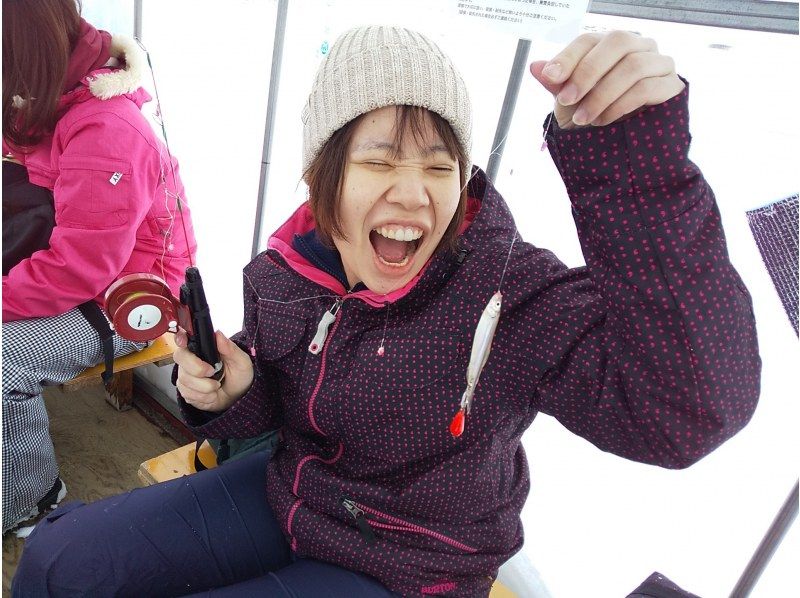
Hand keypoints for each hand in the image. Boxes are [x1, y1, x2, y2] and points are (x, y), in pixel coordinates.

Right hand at [174, 329, 253, 411]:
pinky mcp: (185, 391)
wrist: (237, 396)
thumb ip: (230, 348)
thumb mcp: (241, 361)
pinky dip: (203, 397)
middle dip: (197, 368)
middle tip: (212, 372)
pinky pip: (187, 394)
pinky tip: (211, 394)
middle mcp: (191, 359)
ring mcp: (186, 375)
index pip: (183, 337)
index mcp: (203, 347)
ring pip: (184, 379)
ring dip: (205, 387)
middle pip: (180, 357)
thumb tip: (218, 334)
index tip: (184, 342)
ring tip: (217, 385)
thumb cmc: (238, 375)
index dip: (180, 338)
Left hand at [529, 31, 684, 129]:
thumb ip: (556, 83)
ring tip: (585, 118)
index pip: (589, 40)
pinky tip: (604, 120)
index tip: (551, 77)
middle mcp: (638, 46)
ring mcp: (659, 63)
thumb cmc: (594, 116)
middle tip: (567, 100)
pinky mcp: (671, 85)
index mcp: (609, 45)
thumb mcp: (569, 102)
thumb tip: (536, 67)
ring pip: (634, 65)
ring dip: (603, 94)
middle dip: (588, 72)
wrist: (621, 149)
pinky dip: (620, 105)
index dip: (569, 56)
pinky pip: (648, 88)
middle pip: (617, 42)